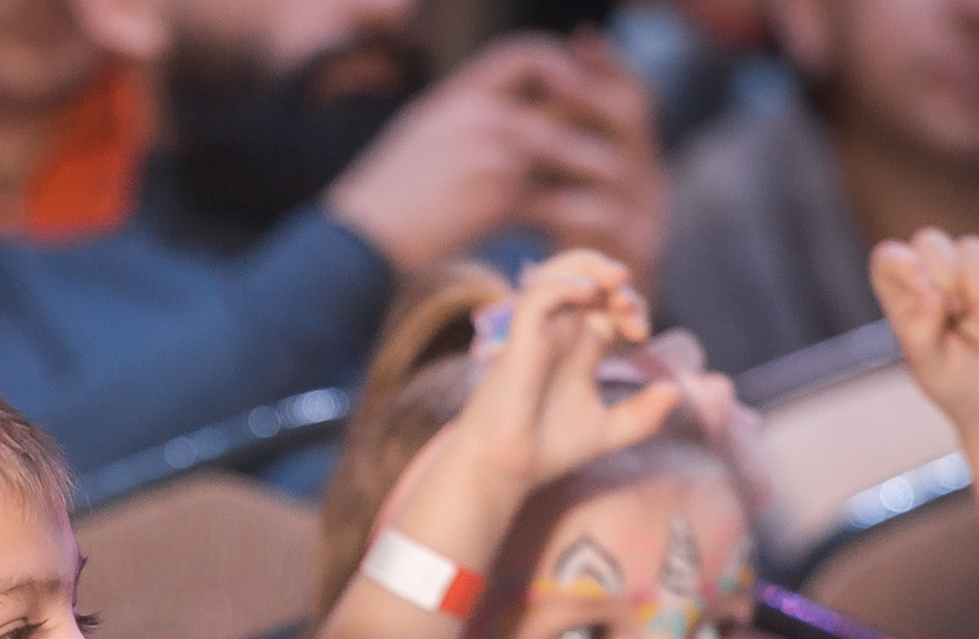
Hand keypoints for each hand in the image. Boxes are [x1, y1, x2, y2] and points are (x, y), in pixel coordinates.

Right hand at [326, 35, 624, 275]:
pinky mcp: (492, 198)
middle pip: (558, 90)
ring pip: (567, 142)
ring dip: (602, 166)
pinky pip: (557, 199)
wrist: (351, 245)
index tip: (583, 89)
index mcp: (454, 94)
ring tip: (626, 189)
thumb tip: (491, 131)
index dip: (561, 64)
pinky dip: (586, 217)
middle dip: (597, 113)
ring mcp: (485, 150)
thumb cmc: (379, 208)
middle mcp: (474, 112)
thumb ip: (460, 127)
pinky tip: (604, 232)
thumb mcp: (416, 145)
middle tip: (627, 142)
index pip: (521, 54)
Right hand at [416, 250, 680, 533]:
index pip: (608, 303)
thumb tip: (676, 392)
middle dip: (617, 283)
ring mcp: (539, 332)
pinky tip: (588, 294)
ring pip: (558, 271)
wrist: (507, 469)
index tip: (642, 335)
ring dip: (591, 266)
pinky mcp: (520, 338)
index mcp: (580, 347)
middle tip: (633, 314)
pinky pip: (539, 294)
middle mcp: (559, 332)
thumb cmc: (548, 449)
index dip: (631, 306)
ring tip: (618, 281)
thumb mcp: (609, 431)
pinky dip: (565, 284)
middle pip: (586, 275)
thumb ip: (644, 415)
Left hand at [517, 31, 668, 298]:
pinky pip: (615, 221)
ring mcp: (650, 214)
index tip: (578, 41)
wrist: (587, 317)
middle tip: (553, 80)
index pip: (633, 93)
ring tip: (538, 131)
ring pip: (624, 164)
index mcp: (636, 155)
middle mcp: (651, 178)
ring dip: (581, 146)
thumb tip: (542, 72)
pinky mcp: (639, 254)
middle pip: (636, 116)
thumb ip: (560, 138)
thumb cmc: (567, 243)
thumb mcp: (561, 182)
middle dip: (594, 93)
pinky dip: (579, 205)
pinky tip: (544, 197)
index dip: (611, 66)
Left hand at [870, 230, 978, 432]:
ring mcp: (975, 274)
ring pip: (971, 247)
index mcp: (906, 300)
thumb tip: (929, 294)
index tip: (921, 289)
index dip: (901, 263)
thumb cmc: (960, 385)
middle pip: (928, 240)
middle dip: (943, 272)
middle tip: (955, 310)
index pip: (887, 258)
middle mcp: (938, 280)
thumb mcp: (932, 368)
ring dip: (978, 286)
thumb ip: (921, 333)